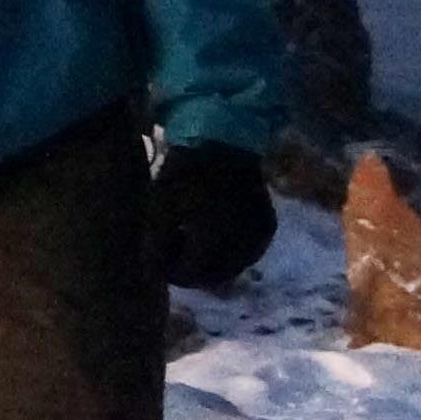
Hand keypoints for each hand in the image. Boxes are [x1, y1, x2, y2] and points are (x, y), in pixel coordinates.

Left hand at [152, 141, 274, 289]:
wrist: (223, 142)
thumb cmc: (186, 172)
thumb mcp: (160, 207)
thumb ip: (156, 244)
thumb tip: (153, 273)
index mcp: (216, 237)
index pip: (191, 273)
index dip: (170, 274)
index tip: (156, 266)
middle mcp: (244, 241)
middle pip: (214, 277)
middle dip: (191, 274)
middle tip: (171, 262)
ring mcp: (261, 235)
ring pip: (233, 268)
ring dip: (211, 268)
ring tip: (189, 251)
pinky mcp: (268, 227)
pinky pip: (248, 254)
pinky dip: (229, 257)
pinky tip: (211, 246)